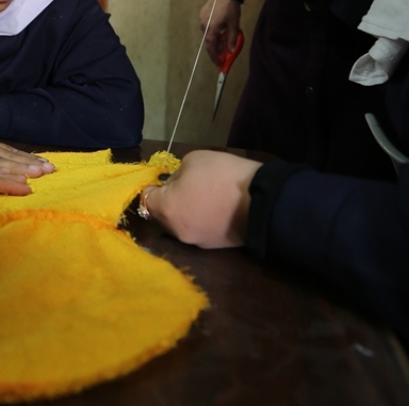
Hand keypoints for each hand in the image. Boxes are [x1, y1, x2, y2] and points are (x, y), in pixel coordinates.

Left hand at [141, 150, 261, 248]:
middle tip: (186, 186)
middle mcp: (176, 231)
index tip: (165, 178)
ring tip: (204, 197)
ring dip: (185, 212)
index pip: (146, 198)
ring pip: (180, 225)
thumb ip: (175, 174)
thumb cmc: (222, 175)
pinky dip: (202, 221)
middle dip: (169, 201)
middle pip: (161, 215)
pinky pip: (199, 230)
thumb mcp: (193, 160)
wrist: (262, 200)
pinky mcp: (214, 246)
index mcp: (166, 209)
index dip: (154, 186)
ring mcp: (196, 241)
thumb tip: (174, 184)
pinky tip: (216, 208)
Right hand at [198, 0, 241, 63]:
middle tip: (224, 53)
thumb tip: (230, 51)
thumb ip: (232, 38)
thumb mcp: (234, 24)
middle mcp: (204, 25)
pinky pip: (207, 27)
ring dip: (216, 39)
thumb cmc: (231, 8)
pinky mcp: (202, 15)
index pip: (211, 47)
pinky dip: (213, 32)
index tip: (218, 63)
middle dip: (217, 49)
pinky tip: (221, 30)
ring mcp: (201, 20)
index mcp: (211, 28)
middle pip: (209, 41)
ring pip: (208, 34)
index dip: (214, 56)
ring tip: (225, 40)